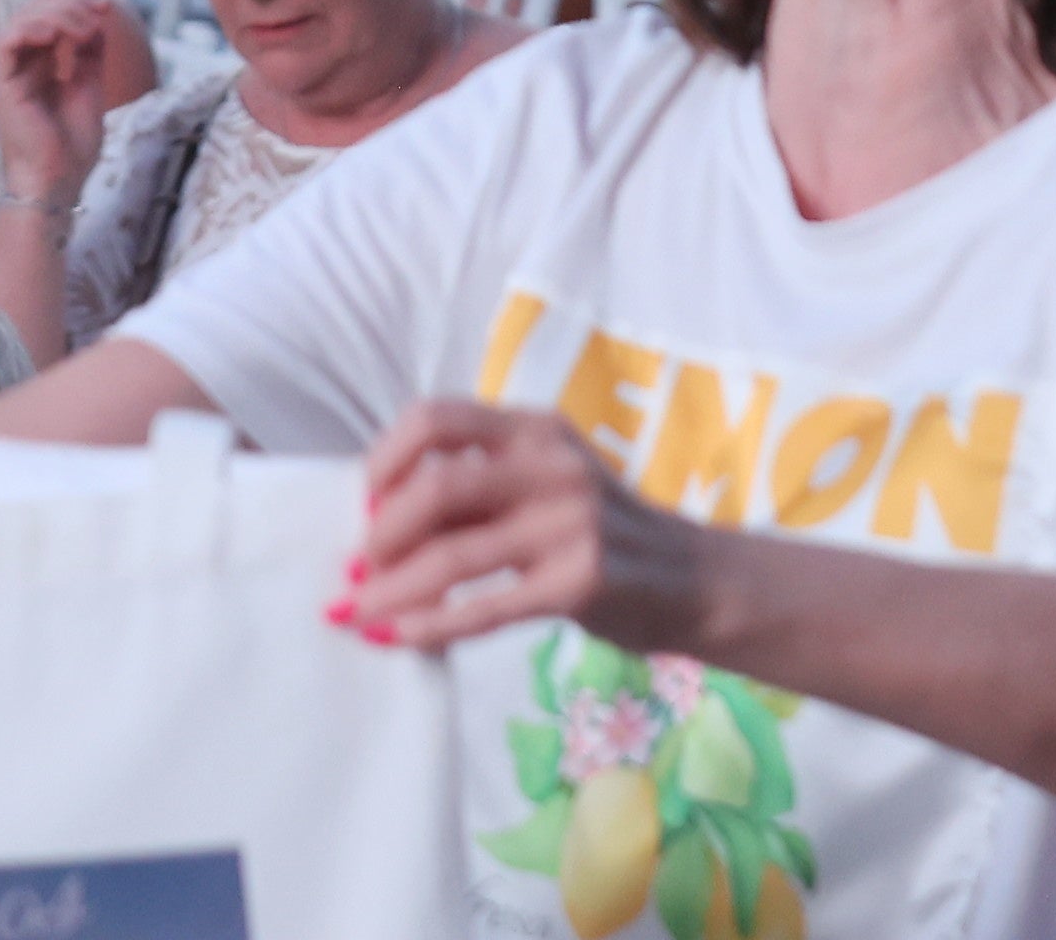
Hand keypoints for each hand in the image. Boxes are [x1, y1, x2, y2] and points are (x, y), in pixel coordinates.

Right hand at [0, 0, 145, 205]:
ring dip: (55, 14)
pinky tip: (54, 35)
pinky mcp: (3, 84)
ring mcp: (11, 73)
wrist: (59, 181)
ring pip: (21, 20)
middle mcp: (24, 64)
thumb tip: (96, 18)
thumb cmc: (72, 146)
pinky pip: (4, 43)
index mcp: (42, 64)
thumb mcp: (90, 86)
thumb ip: (89, 53)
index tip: (105, 6)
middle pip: (36, 11)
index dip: (76, 3)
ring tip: (83, 29)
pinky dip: (28, 29)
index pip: (50, 17)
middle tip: (97, 12)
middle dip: (69, 4)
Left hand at [344, 400, 707, 656]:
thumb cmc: (604, 531)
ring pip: (455, 552)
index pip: (437, 417)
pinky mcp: (582, 582)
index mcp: (533, 429)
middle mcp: (551, 464)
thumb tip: (378, 519)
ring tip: (359, 612)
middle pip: (438, 485)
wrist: (696, 580)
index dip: (386, 457)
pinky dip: (434, 623)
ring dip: (393, 587)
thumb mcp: (546, 486)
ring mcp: (570, 523)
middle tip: (358, 567)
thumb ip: (481, 489)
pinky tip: (404, 637)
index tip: (364, 499)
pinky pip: (488, 605)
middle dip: (383, 531)